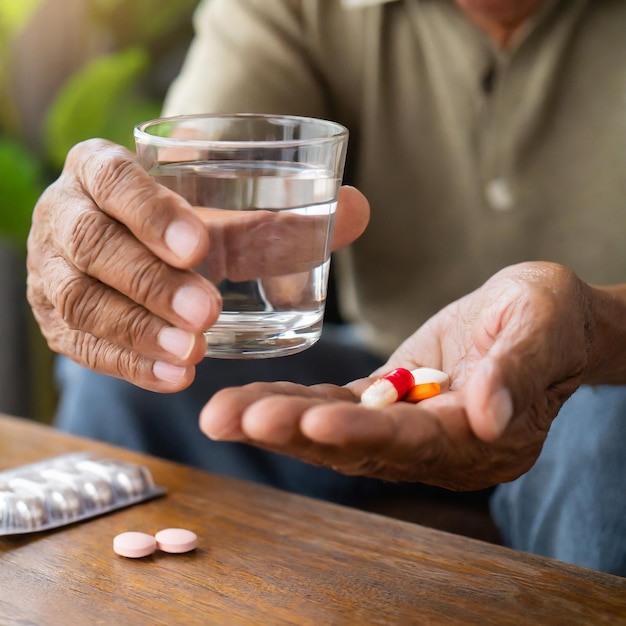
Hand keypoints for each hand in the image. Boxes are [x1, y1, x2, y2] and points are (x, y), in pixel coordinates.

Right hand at [27, 139, 369, 391]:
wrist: (133, 253)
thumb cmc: (184, 227)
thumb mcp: (221, 218)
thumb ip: (277, 219)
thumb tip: (359, 209)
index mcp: (99, 169)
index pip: (111, 178)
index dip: (149, 211)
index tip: (201, 246)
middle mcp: (64, 215)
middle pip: (92, 244)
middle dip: (150, 281)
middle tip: (208, 312)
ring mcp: (51, 271)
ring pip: (80, 301)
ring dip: (138, 330)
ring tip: (195, 353)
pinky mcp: (57, 321)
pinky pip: (82, 347)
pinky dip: (129, 364)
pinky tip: (176, 377)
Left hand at [199, 262, 591, 489]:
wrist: (544, 317)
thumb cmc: (553, 317)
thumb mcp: (543, 326)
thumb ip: (517, 370)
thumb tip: (491, 415)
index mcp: (483, 437)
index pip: (415, 441)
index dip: (365, 432)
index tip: (312, 423)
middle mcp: (440, 446)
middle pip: (360, 445)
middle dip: (294, 432)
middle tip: (228, 419)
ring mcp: (411, 426)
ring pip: (337, 429)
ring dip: (278, 421)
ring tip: (219, 414)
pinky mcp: (391, 400)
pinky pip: (338, 405)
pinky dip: (295, 404)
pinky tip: (250, 401)